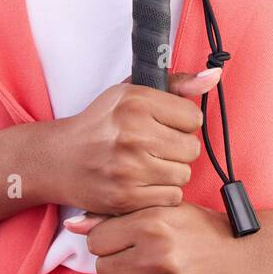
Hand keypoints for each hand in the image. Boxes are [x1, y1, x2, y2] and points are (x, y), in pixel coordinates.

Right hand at [45, 68, 219, 215]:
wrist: (58, 159)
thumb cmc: (100, 123)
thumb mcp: (131, 92)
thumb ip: (176, 84)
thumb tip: (214, 75)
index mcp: (136, 102)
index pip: (193, 118)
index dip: (182, 123)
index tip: (164, 125)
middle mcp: (133, 133)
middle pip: (192, 148)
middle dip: (179, 148)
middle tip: (156, 147)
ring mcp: (129, 168)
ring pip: (183, 175)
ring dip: (171, 172)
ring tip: (149, 164)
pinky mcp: (125, 198)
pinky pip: (171, 197)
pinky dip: (162, 192)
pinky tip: (144, 182)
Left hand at [65, 202, 257, 273]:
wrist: (243, 255)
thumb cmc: (201, 229)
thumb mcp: (164, 209)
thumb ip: (117, 215)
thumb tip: (73, 226)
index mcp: (153, 222)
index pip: (97, 239)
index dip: (105, 240)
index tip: (119, 242)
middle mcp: (157, 254)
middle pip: (102, 267)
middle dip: (113, 264)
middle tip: (132, 261)